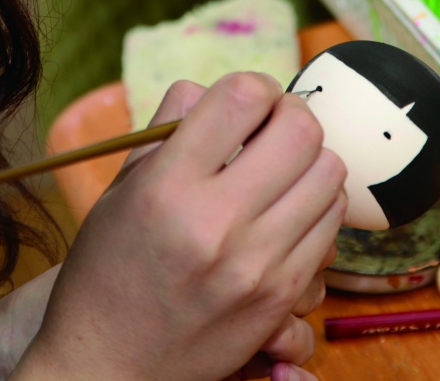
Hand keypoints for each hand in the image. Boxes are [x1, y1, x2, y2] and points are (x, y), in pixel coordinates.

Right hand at [18, 73, 347, 380]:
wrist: (108, 366)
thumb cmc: (107, 271)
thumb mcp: (121, 189)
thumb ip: (168, 128)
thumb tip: (209, 87)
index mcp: (168, 186)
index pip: (244, 97)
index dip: (253, 86)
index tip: (246, 101)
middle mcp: (217, 222)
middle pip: (302, 130)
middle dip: (291, 115)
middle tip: (271, 129)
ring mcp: (257, 264)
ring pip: (329, 174)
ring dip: (310, 160)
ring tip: (280, 172)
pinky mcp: (281, 296)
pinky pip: (331, 227)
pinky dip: (316, 207)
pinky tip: (286, 212)